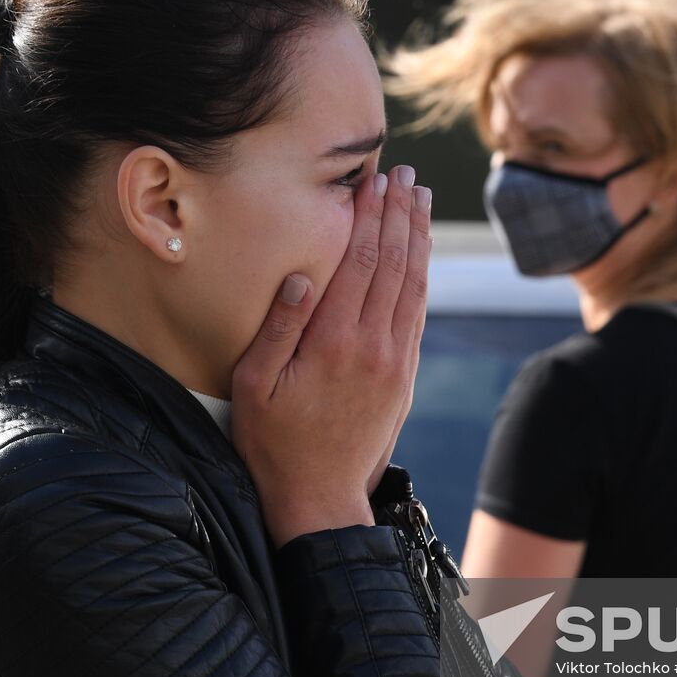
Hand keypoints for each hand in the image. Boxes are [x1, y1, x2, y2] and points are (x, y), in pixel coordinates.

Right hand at [231, 164, 431, 547]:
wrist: (319, 500)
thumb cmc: (274, 444)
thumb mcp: (255, 387)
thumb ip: (277, 329)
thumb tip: (300, 276)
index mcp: (334, 342)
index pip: (357, 262)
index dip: (368, 217)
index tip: (373, 180)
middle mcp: (372, 346)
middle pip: (392, 264)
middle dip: (399, 215)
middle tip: (404, 176)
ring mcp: (394, 361)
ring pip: (413, 285)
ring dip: (418, 239)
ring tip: (420, 201)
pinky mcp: (404, 376)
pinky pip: (418, 314)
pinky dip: (422, 277)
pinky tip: (420, 255)